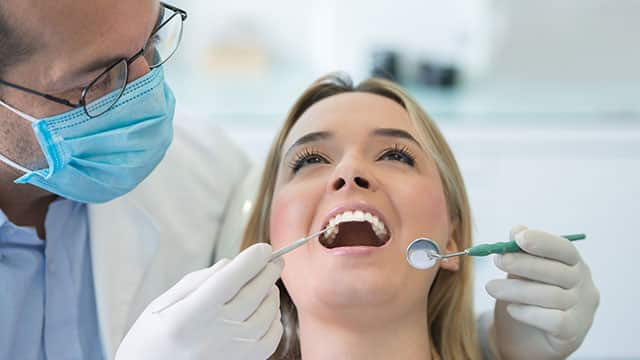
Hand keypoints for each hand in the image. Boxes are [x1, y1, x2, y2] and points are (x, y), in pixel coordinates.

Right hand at [116, 243, 283, 359]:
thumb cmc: (151, 339)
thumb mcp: (162, 304)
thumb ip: (198, 281)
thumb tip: (232, 264)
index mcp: (188, 315)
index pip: (229, 280)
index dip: (251, 260)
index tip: (263, 248)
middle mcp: (212, 335)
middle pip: (253, 295)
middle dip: (268, 272)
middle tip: (275, 260)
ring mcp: (229, 353)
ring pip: (266, 316)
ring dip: (272, 295)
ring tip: (269, 285)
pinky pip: (270, 340)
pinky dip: (274, 321)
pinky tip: (268, 311)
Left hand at [486, 226, 598, 359]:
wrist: (528, 338)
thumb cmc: (527, 297)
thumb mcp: (521, 271)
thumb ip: (520, 251)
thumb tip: (516, 229)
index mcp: (573, 264)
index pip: (565, 249)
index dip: (543, 241)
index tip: (518, 238)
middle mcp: (583, 285)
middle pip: (557, 271)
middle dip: (523, 264)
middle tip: (497, 261)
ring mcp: (582, 309)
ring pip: (550, 296)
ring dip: (516, 289)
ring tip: (491, 287)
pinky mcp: (574, 332)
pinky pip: (553, 320)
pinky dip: (528, 312)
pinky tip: (511, 309)